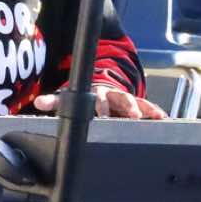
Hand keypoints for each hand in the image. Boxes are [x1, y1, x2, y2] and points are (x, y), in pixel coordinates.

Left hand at [35, 85, 168, 120]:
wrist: (101, 84)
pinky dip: (154, 110)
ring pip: (135, 102)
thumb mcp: (67, 96)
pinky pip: (147, 105)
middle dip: (127, 107)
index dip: (101, 108)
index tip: (103, 115)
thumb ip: (54, 101)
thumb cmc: (84, 95)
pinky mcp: (135, 103)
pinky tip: (162, 117)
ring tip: (148, 117)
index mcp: (97, 94)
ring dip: (142, 109)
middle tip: (132, 115)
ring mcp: (124, 98)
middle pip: (121, 99)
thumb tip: (38, 102)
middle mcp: (113, 95)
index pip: (99, 101)